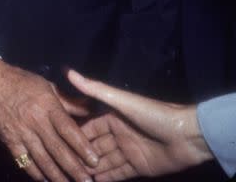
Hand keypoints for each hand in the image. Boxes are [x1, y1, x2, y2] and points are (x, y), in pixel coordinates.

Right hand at [0, 59, 96, 181]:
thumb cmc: (22, 82)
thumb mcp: (47, 86)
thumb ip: (69, 101)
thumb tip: (91, 107)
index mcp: (47, 104)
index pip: (67, 129)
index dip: (82, 146)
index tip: (95, 160)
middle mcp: (35, 121)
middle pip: (57, 149)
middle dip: (74, 168)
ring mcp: (21, 133)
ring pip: (42, 160)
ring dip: (58, 176)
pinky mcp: (10, 142)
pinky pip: (25, 162)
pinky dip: (37, 174)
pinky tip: (47, 181)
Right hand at [68, 69, 208, 180]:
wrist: (186, 136)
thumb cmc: (153, 115)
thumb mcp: (122, 101)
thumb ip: (95, 89)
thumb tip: (69, 71)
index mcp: (113, 117)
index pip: (89, 128)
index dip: (74, 136)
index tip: (57, 144)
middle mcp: (118, 134)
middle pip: (95, 147)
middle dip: (81, 156)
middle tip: (63, 166)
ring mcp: (128, 151)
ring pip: (105, 162)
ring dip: (91, 170)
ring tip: (74, 178)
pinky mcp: (138, 167)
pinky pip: (118, 173)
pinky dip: (107, 178)